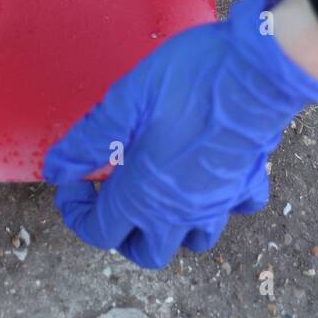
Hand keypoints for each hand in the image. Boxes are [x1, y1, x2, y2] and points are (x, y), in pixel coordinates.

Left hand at [43, 0, 317, 267]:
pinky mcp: (248, 180)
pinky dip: (218, 203)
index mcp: (146, 193)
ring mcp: (220, 199)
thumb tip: (56, 168)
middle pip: (145, 251)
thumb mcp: (126, 100)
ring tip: (155, 193)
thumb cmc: (192, 77)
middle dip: (119, 232)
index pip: (100, 231)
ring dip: (168, 228)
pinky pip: (234, 210)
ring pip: (192, 241)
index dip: (76, 213)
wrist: (261, 66)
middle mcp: (183, 209)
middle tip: (109, 194)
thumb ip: (88, 139)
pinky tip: (204, 176)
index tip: (73, 182)